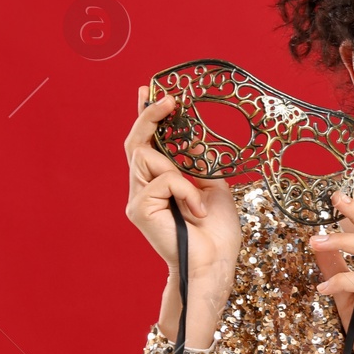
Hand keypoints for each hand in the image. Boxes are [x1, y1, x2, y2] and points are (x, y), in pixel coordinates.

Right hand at [125, 86, 240, 294]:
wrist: (215, 262)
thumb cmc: (217, 231)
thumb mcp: (215, 188)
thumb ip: (200, 165)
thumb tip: (195, 139)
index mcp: (161, 181)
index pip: (147, 143)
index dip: (145, 116)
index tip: (148, 91)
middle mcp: (143, 188)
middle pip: (136, 142)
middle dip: (149, 117)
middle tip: (169, 100)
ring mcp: (138, 198)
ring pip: (147, 156)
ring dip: (180, 172)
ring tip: (199, 200)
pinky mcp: (139, 209)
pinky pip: (162, 180)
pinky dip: (185, 190)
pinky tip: (196, 210)